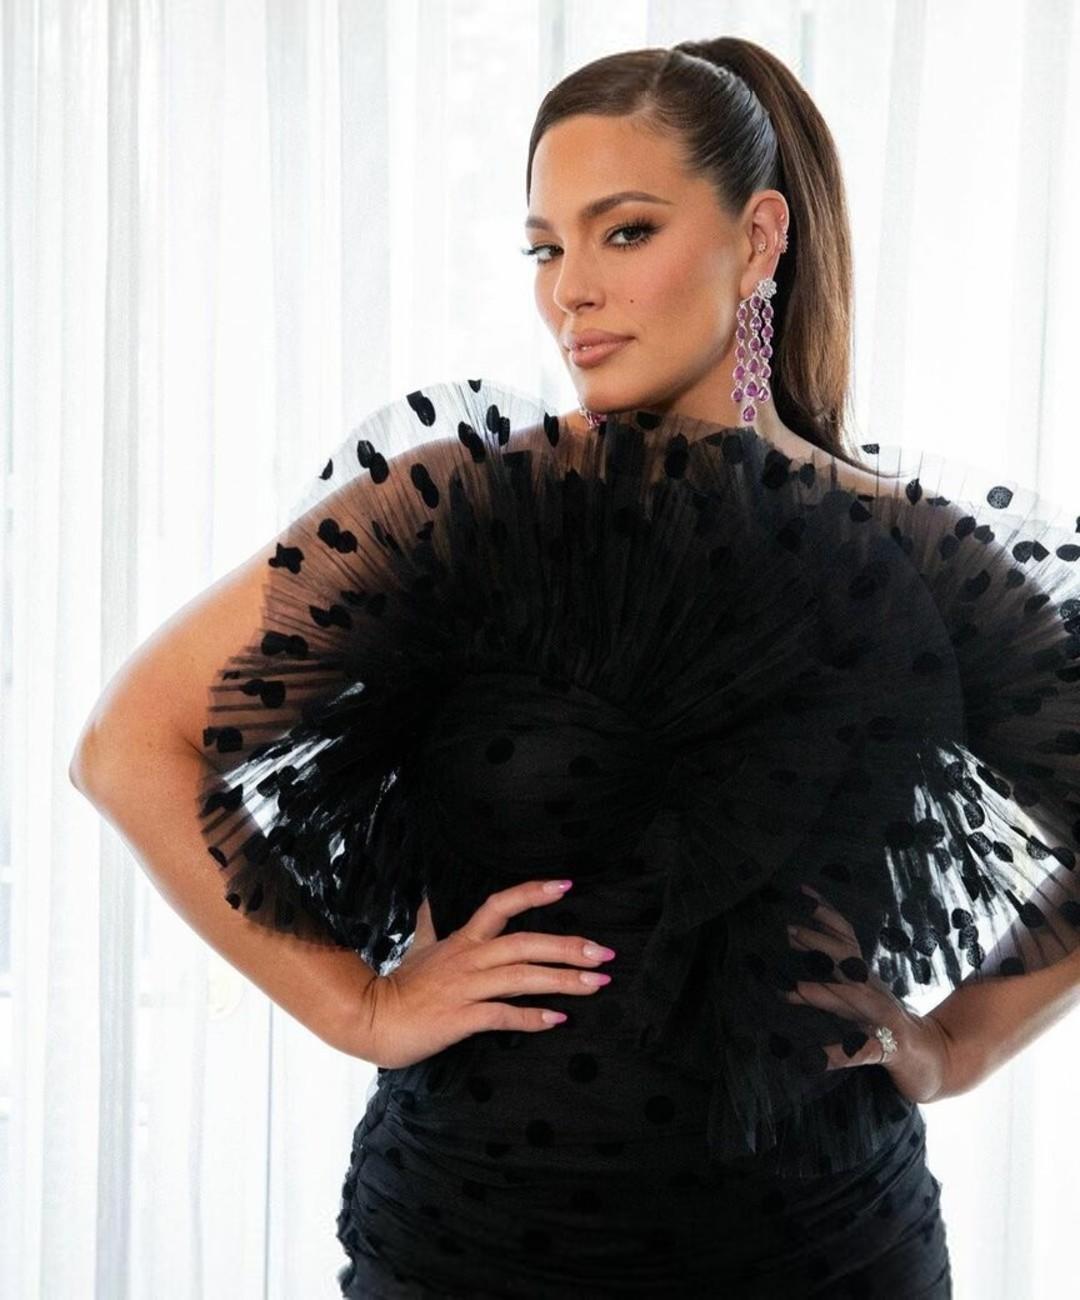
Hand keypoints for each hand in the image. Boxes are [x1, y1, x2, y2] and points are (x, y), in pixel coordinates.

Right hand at [354, 880, 616, 1068]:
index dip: (533, 893)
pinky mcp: (461, 1018)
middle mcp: (469, 959)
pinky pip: (502, 1015)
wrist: (369, 1018)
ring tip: (596, 984)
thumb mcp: (418, 946)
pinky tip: (557, 1020)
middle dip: (567, 947)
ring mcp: (466, 988)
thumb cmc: (399, 986)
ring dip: (562, 980)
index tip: (567, 886)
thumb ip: (430, 921)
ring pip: (521, 977)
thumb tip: (428, 895)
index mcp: (463, 941)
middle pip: (525, 944)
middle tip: (605, 953)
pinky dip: (531, 1017)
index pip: (501, 905)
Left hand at [780, 884, 956, 1104]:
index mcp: (865, 975)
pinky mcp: (889, 1049)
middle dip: (820, 943)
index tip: (803, 893)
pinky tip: (818, 1059)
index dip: (826, 914)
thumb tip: (791, 951)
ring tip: (797, 989)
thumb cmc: (884, 1023)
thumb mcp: (856, 993)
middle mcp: (874, 990)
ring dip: (826, 993)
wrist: (931, 1057)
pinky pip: (863, 1051)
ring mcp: (883, 1018)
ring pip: (856, 1000)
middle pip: (849, 959)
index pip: (845, 937)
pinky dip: (842, 1053)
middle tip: (789, 930)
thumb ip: (828, 974)